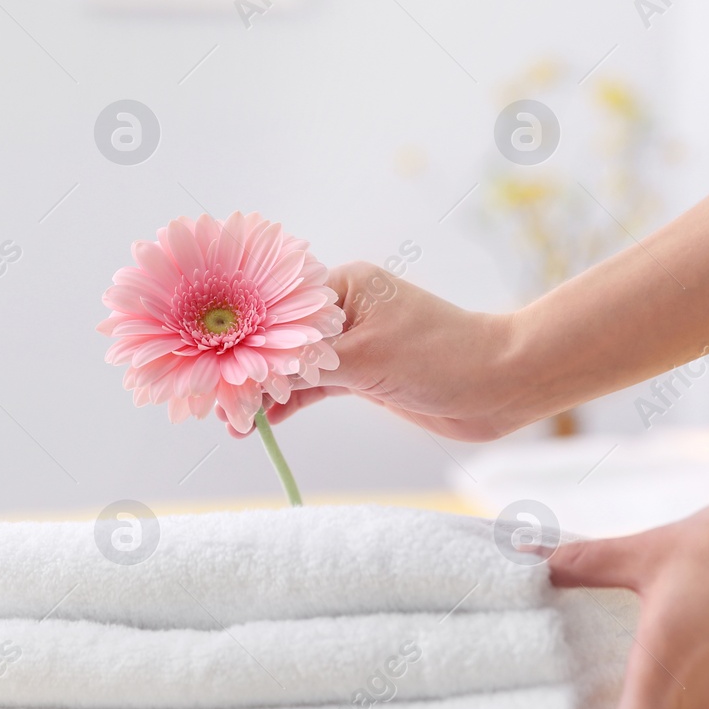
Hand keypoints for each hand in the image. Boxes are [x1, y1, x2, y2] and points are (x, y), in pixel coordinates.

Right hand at [223, 262, 528, 441]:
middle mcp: (344, 310)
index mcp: (343, 286)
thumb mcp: (367, 358)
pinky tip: (265, 421)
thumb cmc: (442, 356)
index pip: (275, 306)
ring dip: (265, 391)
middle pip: (278, 338)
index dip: (239, 333)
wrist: (502, 385)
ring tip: (233, 421)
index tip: (206, 360)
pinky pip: (313, 386)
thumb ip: (306, 366)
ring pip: (293, 366)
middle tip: (213, 400)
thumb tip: (252, 374)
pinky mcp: (365, 375)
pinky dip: (289, 402)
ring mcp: (354, 343)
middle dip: (245, 368)